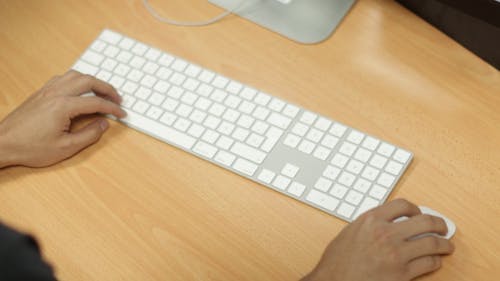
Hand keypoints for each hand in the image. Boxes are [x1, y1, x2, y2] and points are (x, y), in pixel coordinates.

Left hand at [0, 71, 125, 167]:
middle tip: (117, 98)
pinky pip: (62, 78)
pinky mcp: (40, 93)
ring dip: (92, 81)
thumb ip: (89, 135)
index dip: (112, 108)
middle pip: (88, 81)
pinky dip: (76, 80)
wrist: (3, 143)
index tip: (122, 114)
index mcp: (63, 106)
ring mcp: (46, 91)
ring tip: (101, 92)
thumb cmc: (30, 148)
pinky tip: (79, 90)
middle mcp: (56, 93)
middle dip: (106, 88)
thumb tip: (104, 124)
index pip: (96, 102)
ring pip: (75, 76)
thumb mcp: (66, 148)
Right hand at [302, 199, 454, 280]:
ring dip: (443, 244)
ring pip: (432, 243)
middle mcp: (385, 234)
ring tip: (446, 246)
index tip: (419, 213)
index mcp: (371, 220)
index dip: (415, 208)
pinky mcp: (402, 274)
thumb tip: (386, 222)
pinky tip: (435, 261)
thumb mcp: (350, 232)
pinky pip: (428, 263)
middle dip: (438, 224)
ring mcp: (396, 254)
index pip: (402, 205)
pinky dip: (435, 261)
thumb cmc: (336, 262)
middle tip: (442, 227)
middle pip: (424, 221)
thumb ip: (369, 224)